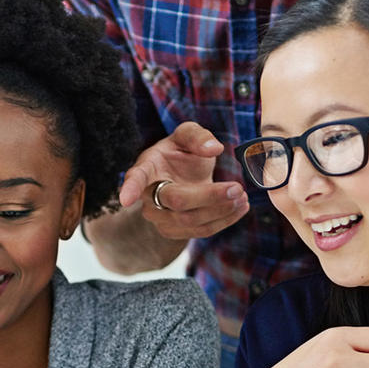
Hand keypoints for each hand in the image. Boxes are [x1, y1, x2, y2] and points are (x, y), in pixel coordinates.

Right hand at [119, 121, 248, 239]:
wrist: (180, 177)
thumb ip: (198, 136)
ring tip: (242, 196)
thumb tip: (213, 148)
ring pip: (191, 221)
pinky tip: (239, 208)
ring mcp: (159, 217)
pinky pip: (200, 231)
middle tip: (237, 187)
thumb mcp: (187, 135)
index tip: (126, 199)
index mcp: (146, 168)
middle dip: (210, 196)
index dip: (130, 188)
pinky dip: (224, 221)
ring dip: (221, 211)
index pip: (136, 178)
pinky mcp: (174, 231)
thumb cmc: (180, 154)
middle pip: (177, 202)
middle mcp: (148, 196)